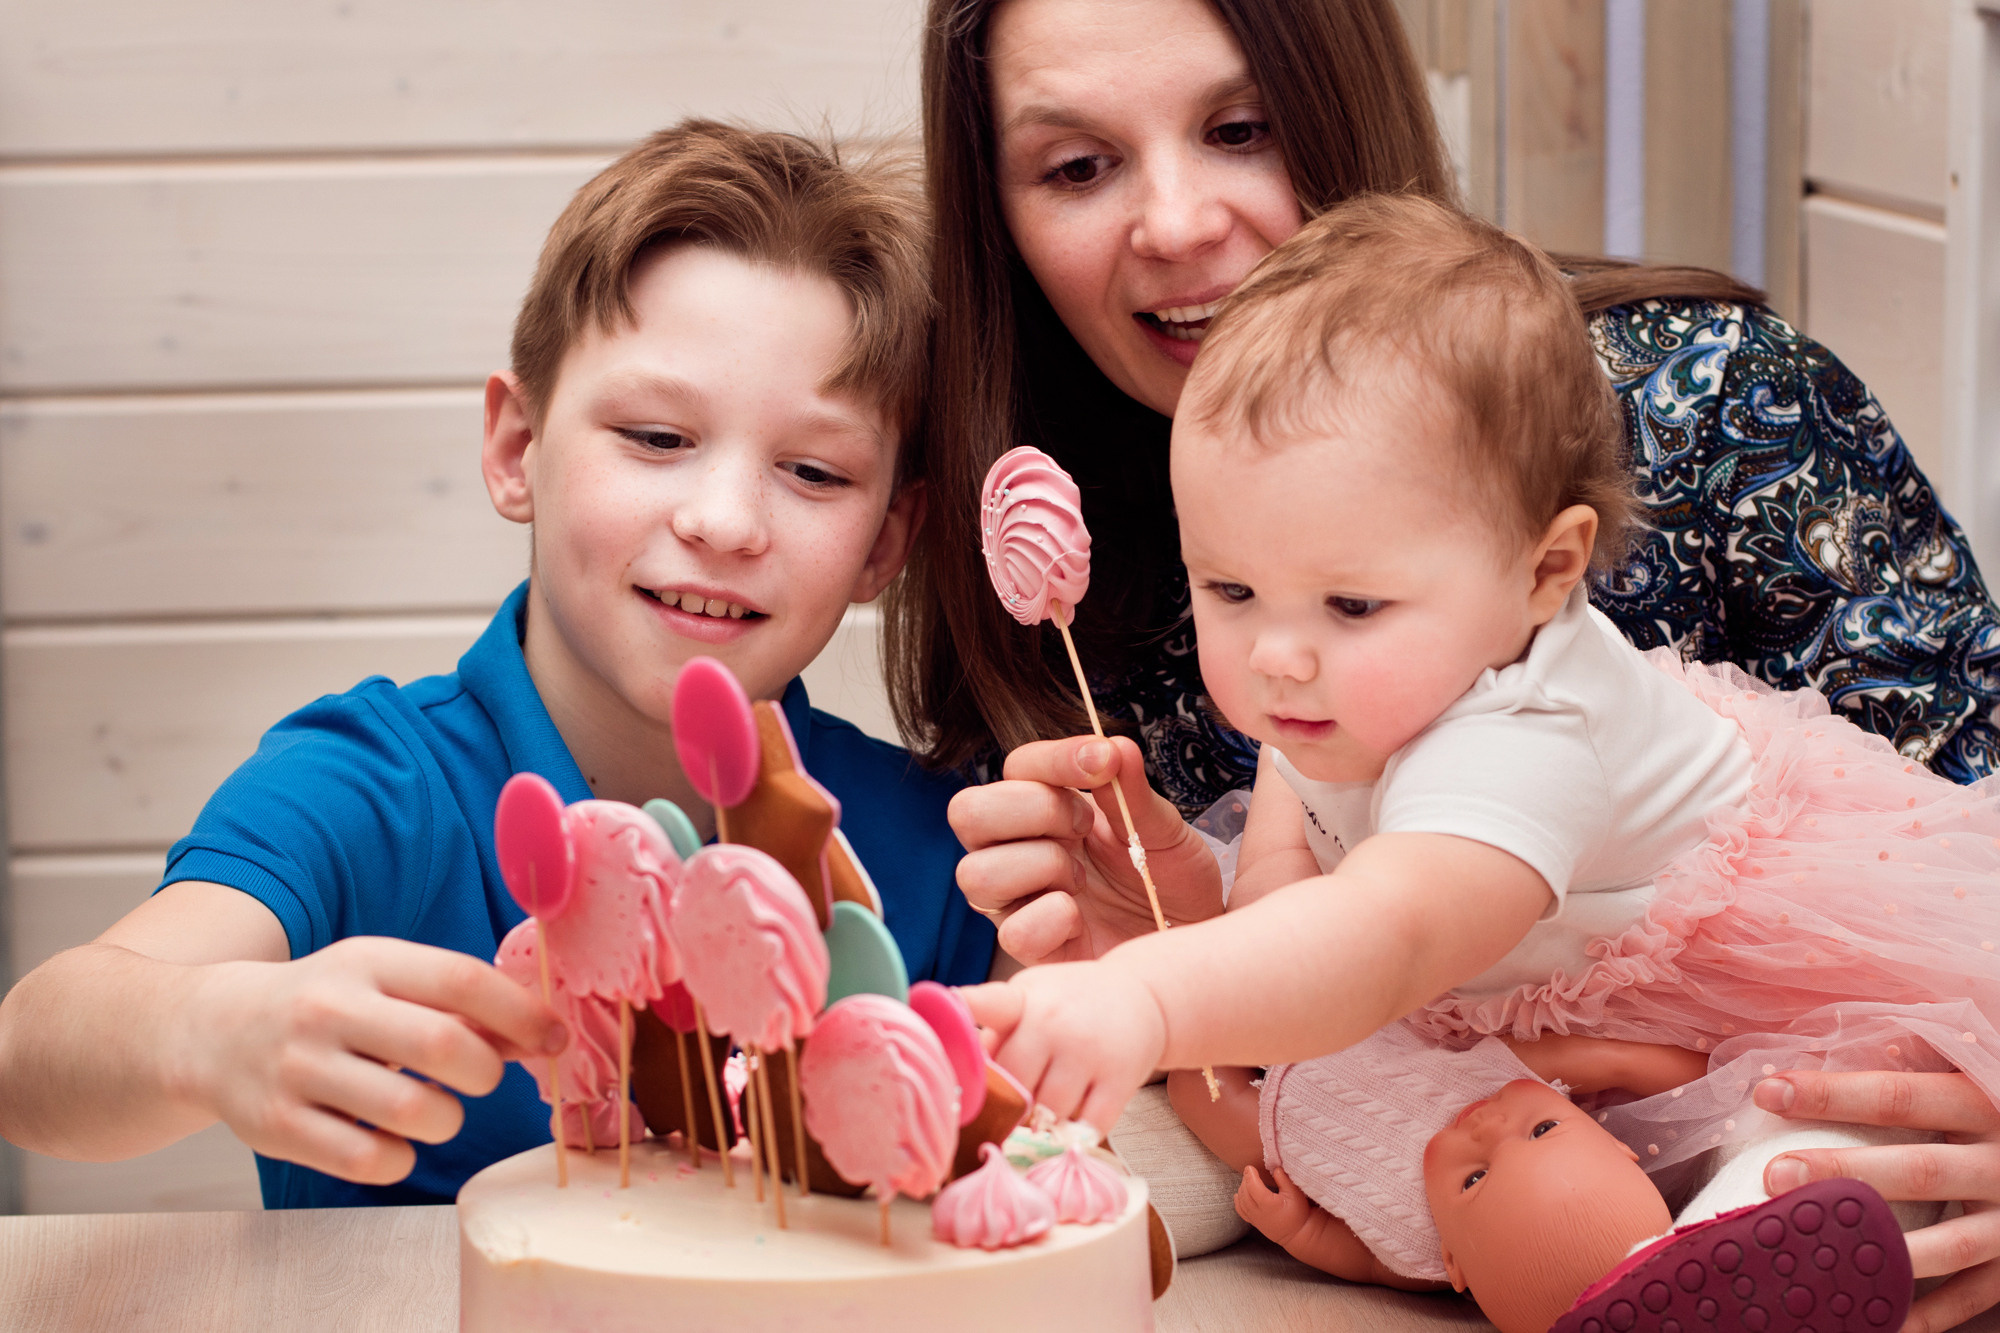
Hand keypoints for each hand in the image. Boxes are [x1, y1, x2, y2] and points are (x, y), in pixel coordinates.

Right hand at [173, 936, 566, 1184]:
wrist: (209, 1029)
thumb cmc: (325, 1003)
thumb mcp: (384, 979)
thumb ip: (456, 1003)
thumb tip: (539, 1033)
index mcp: (367, 962)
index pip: (462, 980)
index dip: (521, 1013)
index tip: (553, 1037)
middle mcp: (330, 1010)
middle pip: (445, 1047)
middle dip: (486, 1072)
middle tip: (481, 1077)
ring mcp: (299, 1070)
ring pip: (415, 1112)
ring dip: (447, 1119)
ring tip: (434, 1109)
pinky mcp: (277, 1127)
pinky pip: (370, 1161)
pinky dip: (399, 1157)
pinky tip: (389, 1138)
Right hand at [949, 735, 1223, 963]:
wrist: (1192, 936)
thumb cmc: (1168, 879)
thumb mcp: (1162, 828)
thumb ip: (1132, 789)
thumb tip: (1115, 745)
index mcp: (1044, 809)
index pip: (1017, 767)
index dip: (1054, 759)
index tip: (1104, 762)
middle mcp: (1017, 850)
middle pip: (967, 812)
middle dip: (1035, 810)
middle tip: (1086, 826)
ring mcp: (1017, 902)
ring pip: (976, 873)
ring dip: (1042, 866)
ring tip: (1083, 880)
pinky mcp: (1030, 952)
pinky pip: (1013, 931)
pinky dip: (1052, 918)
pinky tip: (1081, 920)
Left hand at [959, 959, 1166, 1132]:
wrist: (1143, 996)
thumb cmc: (1070, 1003)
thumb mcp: (1031, 997)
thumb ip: (995, 1033)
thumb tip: (959, 1078)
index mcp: (1024, 999)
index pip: (989, 1003)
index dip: (964, 1010)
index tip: (938, 1010)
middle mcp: (1054, 1022)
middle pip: (1012, 1085)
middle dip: (1007, 1104)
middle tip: (1010, 1111)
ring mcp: (1088, 1051)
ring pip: (1047, 1114)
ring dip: (1042, 1123)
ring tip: (1046, 1109)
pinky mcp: (1120, 1078)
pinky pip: (1086, 1128)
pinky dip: (1075, 1134)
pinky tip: (1075, 1117)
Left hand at [1236, 1164, 1313, 1246]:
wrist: (1297, 1234)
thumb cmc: (1297, 1213)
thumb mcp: (1294, 1193)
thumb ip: (1284, 1179)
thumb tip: (1275, 1168)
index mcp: (1268, 1203)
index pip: (1252, 1186)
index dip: (1249, 1175)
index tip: (1250, 1167)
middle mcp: (1258, 1211)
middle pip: (1244, 1192)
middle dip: (1245, 1180)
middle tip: (1250, 1172)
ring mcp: (1255, 1218)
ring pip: (1241, 1201)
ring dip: (1242, 1189)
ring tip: (1247, 1180)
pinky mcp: (1254, 1222)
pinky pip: (1241, 1211)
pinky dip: (1238, 1201)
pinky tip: (1238, 1195)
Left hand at [1754, 1070, 1999, 1332]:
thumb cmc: (1987, 1108)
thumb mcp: (1964, 1079)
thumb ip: (1908, 1072)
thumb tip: (1805, 1057)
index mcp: (1980, 1104)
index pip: (1899, 1096)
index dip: (1833, 1094)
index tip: (1768, 1093)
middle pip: (1919, 1171)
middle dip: (1845, 1174)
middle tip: (1775, 1176)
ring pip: (1946, 1245)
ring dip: (1876, 1250)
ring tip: (1813, 1251)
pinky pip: (1966, 1298)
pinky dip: (1919, 1314)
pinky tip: (1866, 1318)